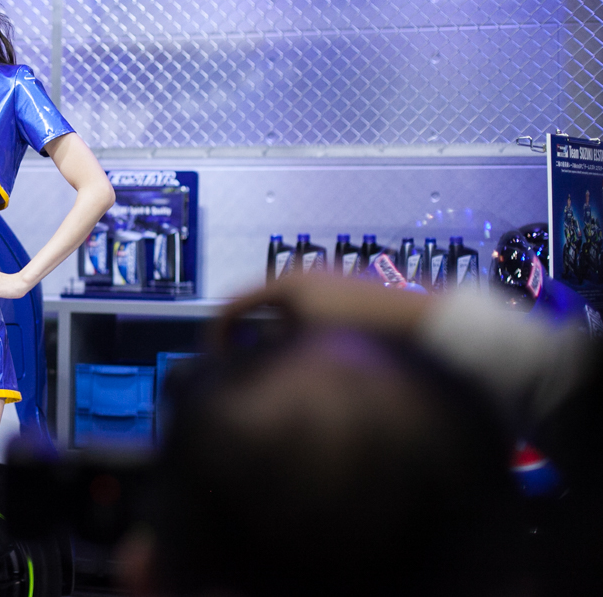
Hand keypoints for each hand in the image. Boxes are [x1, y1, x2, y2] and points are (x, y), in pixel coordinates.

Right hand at [214, 273, 432, 349]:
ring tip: (291, 367)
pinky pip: (313, 314)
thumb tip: (248, 363)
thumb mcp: (306, 349)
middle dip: (251, 338)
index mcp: (287, 285)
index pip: (232, 305)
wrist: (428, 323)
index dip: (217, 334)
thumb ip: (270, 354)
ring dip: (281, 338)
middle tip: (252, 367)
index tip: (215, 358)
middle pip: (260, 308)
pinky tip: (324, 359)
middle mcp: (306, 277)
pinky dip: (305, 334)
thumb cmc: (365, 334)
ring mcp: (330, 282)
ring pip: (289, 313)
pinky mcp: (351, 293)